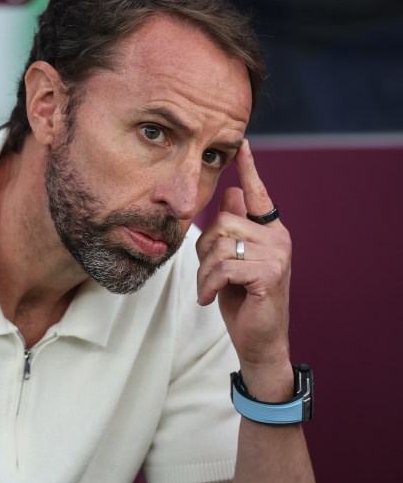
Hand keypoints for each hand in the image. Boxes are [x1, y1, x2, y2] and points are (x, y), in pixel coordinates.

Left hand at [196, 140, 292, 396]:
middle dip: (204, 249)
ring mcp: (277, 255)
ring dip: (205, 272)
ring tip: (211, 289)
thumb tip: (229, 191)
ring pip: (220, 244)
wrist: (259, 341)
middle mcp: (278, 237)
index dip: (249, 168)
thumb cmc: (241, 299)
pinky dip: (209, 285)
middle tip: (209, 274)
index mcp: (268, 230)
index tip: (242, 141)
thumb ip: (231, 229)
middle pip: (222, 221)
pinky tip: (211, 299)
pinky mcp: (269, 274)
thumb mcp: (231, 259)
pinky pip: (224, 266)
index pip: (257, 193)